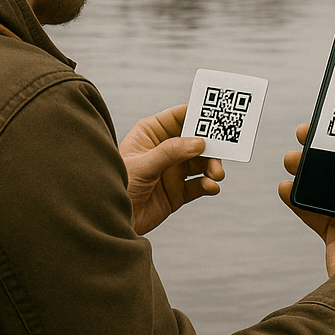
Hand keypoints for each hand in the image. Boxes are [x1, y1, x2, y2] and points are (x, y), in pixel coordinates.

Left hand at [120, 104, 224, 234]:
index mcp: (151, 134)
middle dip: (211, 145)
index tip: (218, 115)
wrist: (111, 220)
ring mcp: (172, 171)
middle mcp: (165, 150)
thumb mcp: (142, 165)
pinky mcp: (177, 192)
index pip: (179, 117)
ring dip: (212, 167)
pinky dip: (208, 185)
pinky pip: (199, 185)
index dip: (198, 114)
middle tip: (223, 150)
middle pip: (196, 140)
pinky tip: (211, 187)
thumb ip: (170, 153)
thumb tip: (198, 142)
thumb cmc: (117, 185)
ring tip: (216, 174)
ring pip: (201, 163)